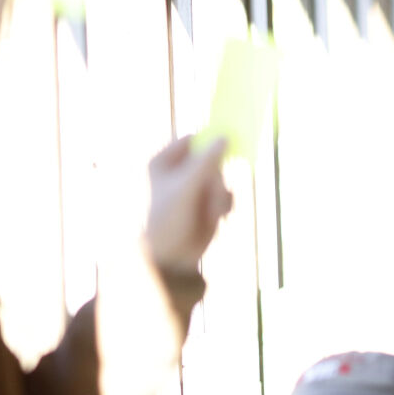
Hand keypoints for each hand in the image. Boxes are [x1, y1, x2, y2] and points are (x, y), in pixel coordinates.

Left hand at [144, 136, 233, 275]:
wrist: (170, 256)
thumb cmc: (168, 219)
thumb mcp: (186, 187)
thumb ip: (206, 162)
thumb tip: (225, 137)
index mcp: (164, 161)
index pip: (193, 140)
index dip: (210, 143)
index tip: (229, 144)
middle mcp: (180, 172)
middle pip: (212, 160)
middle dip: (216, 178)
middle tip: (212, 192)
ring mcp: (194, 187)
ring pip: (221, 178)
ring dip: (220, 194)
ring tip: (211, 212)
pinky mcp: (207, 202)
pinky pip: (225, 193)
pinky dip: (225, 204)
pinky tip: (217, 217)